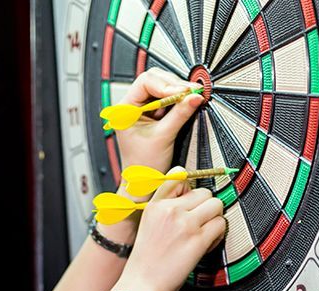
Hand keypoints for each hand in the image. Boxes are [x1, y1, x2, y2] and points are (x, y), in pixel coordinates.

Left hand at [114, 68, 204, 184]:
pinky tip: (187, 102)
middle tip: (193, 92)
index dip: (166, 84)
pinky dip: (179, 99)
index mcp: (124, 110)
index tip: (183, 91)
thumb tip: (195, 96)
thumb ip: (180, 114)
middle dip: (175, 85)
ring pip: (163, 88)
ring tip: (192, 97)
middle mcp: (131, 106)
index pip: (145, 82)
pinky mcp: (153, 114)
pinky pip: (168, 100)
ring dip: (179, 91)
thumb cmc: (143, 165)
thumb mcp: (164, 137)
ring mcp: (142, 110)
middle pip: (155, 81)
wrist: (143, 182)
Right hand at [114, 169, 224, 290]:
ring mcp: (184, 223)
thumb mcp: (147, 226)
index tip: (192, 200)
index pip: (179, 175)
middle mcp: (170, 210)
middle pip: (205, 192)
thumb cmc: (145, 262)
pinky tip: (205, 245)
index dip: (190, 188)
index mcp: (155, 205)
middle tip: (197, 225)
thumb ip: (166, 209)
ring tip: (202, 235)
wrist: (141, 286)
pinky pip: (221, 225)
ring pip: (217, 205)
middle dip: (205, 208)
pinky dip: (218, 235)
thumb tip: (192, 197)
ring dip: (214, 220)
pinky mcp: (197, 239)